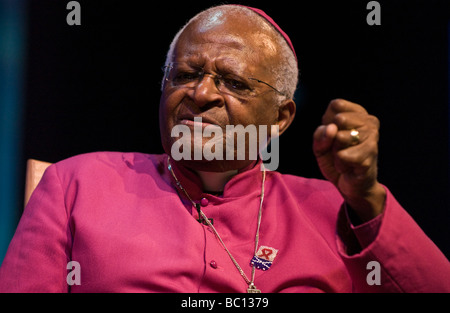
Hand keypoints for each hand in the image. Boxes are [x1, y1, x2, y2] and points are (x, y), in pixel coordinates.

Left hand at [313, 99, 385, 221]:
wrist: (351, 186)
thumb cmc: (337, 160)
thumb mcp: (321, 145)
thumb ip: (320, 134)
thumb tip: (331, 129)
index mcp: (358, 114)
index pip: (336, 105)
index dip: (327, 123)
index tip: (334, 135)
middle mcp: (370, 122)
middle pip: (338, 119)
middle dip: (331, 138)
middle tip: (340, 149)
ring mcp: (372, 138)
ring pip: (340, 137)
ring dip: (336, 153)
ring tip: (345, 158)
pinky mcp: (370, 155)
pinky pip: (342, 156)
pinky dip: (340, 164)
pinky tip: (349, 167)